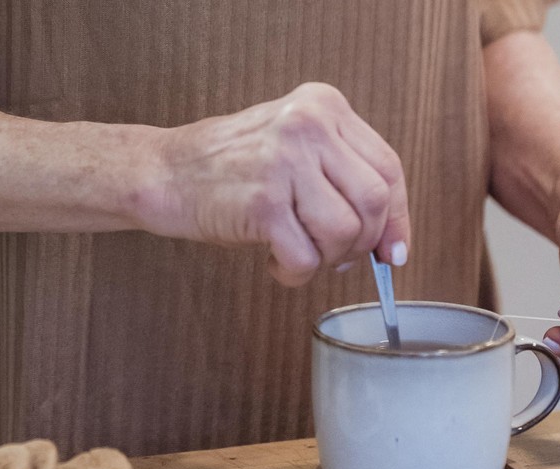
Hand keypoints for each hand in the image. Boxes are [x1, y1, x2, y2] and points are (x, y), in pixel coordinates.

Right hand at [142, 82, 410, 285]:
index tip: (392, 250)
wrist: (162, 173)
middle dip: (361, 243)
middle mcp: (309, 126)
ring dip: (326, 259)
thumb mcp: (289, 146)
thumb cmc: (224, 169)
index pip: (388, 166)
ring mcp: (285, 162)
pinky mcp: (262, 202)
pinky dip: (295, 272)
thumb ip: (337, 172)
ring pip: (345, 231)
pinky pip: (305, 256)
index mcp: (323, 105)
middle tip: (335, 258)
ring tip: (297, 256)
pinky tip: (274, 262)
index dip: (398, 216)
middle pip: (375, 200)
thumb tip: (387, 236)